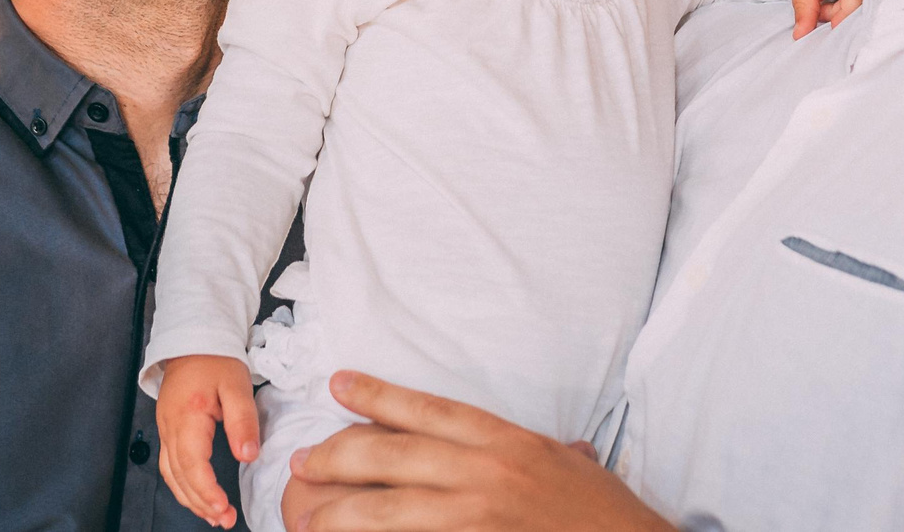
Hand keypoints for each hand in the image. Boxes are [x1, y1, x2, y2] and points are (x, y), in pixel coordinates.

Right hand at [154, 354, 257, 529]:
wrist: (194, 338)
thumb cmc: (215, 359)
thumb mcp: (237, 385)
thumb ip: (243, 421)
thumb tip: (248, 455)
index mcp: (187, 416)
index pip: (192, 464)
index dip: (206, 491)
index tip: (223, 508)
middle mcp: (170, 427)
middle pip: (179, 476)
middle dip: (201, 503)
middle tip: (224, 520)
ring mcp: (166, 429)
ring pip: (171, 474)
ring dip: (190, 499)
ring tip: (214, 515)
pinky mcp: (169, 429)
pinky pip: (169, 465)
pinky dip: (182, 485)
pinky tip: (197, 496)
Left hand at [285, 372, 668, 531]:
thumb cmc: (600, 513)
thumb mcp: (561, 459)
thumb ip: (514, 445)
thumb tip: (466, 435)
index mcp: (506, 441)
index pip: (428, 409)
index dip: (377, 394)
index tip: (339, 385)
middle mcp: (486, 474)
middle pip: (391, 456)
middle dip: (336, 457)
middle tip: (303, 461)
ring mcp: (475, 519)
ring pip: (386, 509)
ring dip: (338, 511)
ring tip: (306, 513)